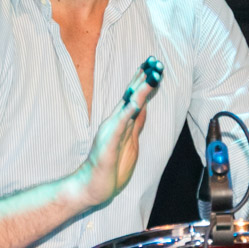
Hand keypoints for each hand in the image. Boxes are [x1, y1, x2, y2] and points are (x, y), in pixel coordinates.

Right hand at [74, 57, 162, 206]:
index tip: (154, 64)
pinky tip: (137, 103)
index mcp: (122, 121)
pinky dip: (129, 113)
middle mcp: (116, 121)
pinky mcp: (109, 142)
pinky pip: (121, 126)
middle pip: (132, 95)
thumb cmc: (111, 166)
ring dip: (140, 90)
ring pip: (129, 106)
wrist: (94, 186)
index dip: (144, 80)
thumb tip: (144, 106)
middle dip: (144, 78)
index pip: (135, 96)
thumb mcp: (130, 141)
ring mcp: (112, 130)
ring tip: (151, 75)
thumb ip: (136, 123)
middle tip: (154, 61)